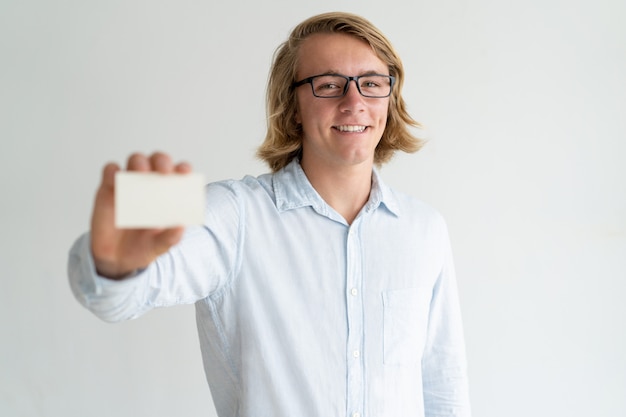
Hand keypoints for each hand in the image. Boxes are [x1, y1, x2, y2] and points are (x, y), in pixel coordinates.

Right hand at [90, 152, 191, 278]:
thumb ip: (171, 237)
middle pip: (157, 161)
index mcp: (168, 194)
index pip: (178, 173)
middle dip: (162, 161)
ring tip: (142, 173)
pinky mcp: (109, 188)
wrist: (117, 259)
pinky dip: (113, 171)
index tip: (185, 173)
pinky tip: (117, 181)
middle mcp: (151, 185)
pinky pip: (110, 171)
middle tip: (164, 172)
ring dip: (140, 162)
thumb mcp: (160, 246)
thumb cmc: (144, 246)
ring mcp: (130, 184)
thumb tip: (181, 226)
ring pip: (135, 160)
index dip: (183, 169)